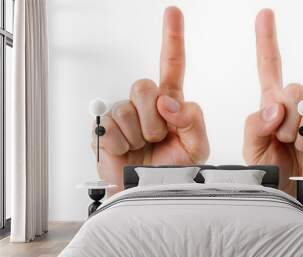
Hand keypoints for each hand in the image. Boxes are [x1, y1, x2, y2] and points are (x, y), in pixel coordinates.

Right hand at [92, 7, 208, 193]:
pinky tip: (127, 150)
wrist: (150, 191)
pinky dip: (123, 144)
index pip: (172, 66)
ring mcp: (123, 115)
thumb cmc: (174, 171)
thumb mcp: (196, 147)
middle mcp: (145, 105)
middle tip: (157, 137)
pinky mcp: (104, 128)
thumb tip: (168, 102)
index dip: (172, 39)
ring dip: (140, 134)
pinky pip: (111, 126)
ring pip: (128, 108)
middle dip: (154, 117)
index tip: (173, 14)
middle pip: (145, 86)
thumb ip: (193, 120)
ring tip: (143, 147)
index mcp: (170, 104)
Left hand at [243, 9, 302, 203]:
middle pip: (295, 87)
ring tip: (298, 147)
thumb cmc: (271, 170)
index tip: (264, 15)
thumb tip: (276, 106)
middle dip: (286, 116)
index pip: (270, 68)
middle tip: (283, 138)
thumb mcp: (252, 148)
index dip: (266, 42)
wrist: (291, 195)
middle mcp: (297, 107)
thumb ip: (256, 124)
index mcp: (273, 107)